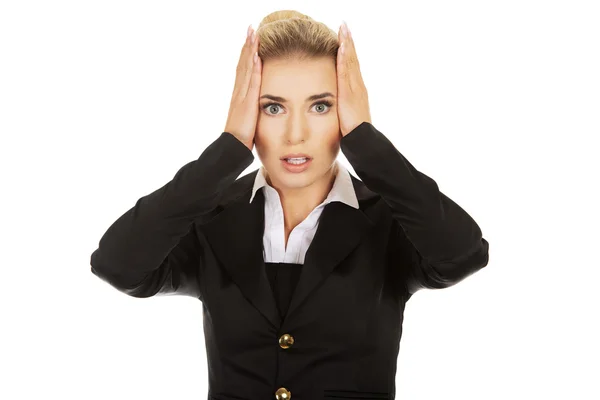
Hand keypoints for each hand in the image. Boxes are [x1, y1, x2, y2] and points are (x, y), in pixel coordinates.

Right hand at [224, 24, 261, 150]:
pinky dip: (254, 69)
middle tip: (251, 29)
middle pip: (243, 64)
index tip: (250, 40)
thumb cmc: (240, 137)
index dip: (246, 54)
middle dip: (247, 46)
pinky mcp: (246, 103)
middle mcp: (238, 92)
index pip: (243, 70)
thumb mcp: (246, 119)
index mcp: (238, 95)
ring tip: (253, 35)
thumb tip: (255, 107)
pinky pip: (251, 83)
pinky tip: (257, 57)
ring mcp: (241, 96)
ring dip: (250, 51)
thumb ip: (250, 110)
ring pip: (246, 69)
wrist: (232, 147)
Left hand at [336, 21, 371, 136]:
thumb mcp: (347, 115)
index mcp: (357, 90)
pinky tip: (342, 47)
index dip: (349, 51)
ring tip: (343, 30)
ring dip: (347, 45)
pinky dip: (345, 58)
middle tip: (344, 26)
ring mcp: (355, 88)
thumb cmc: (354, 131)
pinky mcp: (349, 92)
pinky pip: (346, 72)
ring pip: (351, 62)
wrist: (362, 139)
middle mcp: (358, 86)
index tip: (344, 37)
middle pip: (353, 59)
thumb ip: (344, 106)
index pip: (352, 66)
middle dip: (348, 42)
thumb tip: (338, 103)